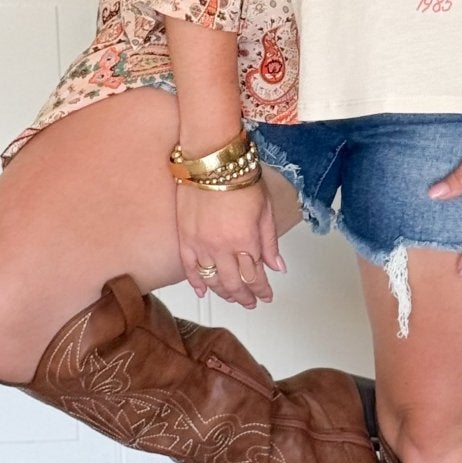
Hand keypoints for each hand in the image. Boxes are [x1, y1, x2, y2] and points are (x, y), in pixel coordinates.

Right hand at [176, 176, 285, 308]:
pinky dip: (196, 282)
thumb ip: (269, 242)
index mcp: (246, 240)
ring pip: (213, 279)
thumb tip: (276, 267)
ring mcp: (201, 244)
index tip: (267, 295)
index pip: (255, 276)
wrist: (212, 159)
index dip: (262, 289)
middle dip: (245, 296)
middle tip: (251, 303)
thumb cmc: (241, 177)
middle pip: (234, 283)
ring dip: (224, 293)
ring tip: (233, 298)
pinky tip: (203, 291)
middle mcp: (223, 247)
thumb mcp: (265, 209)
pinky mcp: (185, 237)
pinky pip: (190, 267)